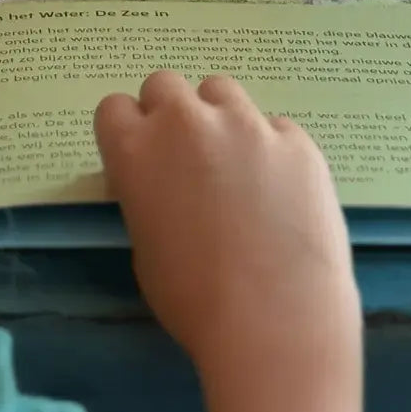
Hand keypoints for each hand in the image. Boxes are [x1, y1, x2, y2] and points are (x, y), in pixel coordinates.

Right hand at [95, 72, 361, 411]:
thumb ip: (147, 197)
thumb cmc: (195, 303)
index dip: (128, 132)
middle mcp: (186, 122)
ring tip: (238, 165)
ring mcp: (246, 124)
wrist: (276, 326)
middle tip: (187, 158)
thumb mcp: (145, 247)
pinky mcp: (296, 140)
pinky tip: (283, 193)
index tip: (142, 157)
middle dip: (169, 114)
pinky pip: (275, 128)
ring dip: (220, 118)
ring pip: (221, 91)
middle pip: (164, 85)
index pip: (114, 107)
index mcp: (136, 150)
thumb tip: (165, 186)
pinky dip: (272, 151)